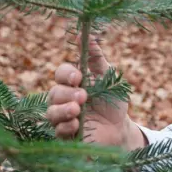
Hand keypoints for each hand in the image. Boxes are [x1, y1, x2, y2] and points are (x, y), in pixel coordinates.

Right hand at [47, 35, 145, 150]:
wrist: (121, 129)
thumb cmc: (113, 102)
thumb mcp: (108, 77)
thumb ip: (96, 57)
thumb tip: (85, 34)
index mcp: (73, 83)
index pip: (60, 74)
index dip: (66, 74)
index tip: (78, 76)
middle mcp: (64, 100)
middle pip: (53, 93)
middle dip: (67, 93)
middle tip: (83, 96)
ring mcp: (63, 118)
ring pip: (51, 112)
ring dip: (63, 110)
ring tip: (77, 110)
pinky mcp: (66, 136)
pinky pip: (57, 132)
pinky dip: (66, 127)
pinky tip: (77, 126)